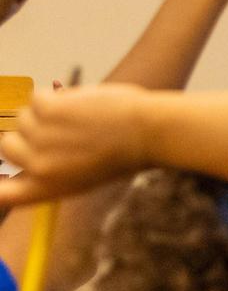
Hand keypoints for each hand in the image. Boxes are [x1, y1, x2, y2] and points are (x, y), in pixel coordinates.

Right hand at [0, 84, 155, 204]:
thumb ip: (50, 169)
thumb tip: (25, 149)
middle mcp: (37, 168)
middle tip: (60, 130)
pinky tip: (81, 105)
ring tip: (82, 120)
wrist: (150, 133)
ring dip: (47, 113)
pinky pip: (37, 97)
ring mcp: (40, 139)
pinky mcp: (47, 111)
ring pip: (23, 117)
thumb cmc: (124, 152)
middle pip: (7, 145)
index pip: (3, 194)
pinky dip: (56, 96)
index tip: (5, 170)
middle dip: (29, 134)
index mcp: (46, 188)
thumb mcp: (85, 174)